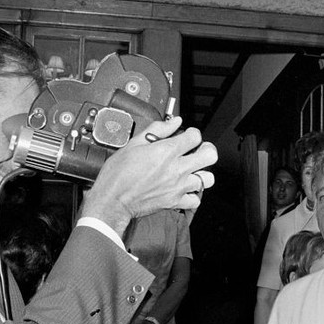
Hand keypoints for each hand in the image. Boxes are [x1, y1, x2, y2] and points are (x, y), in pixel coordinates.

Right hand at [80, 116, 216, 235]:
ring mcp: (178, 186)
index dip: (192, 133)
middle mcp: (177, 169)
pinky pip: (196, 200)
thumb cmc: (119, 173)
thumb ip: (157, 130)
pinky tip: (186, 188)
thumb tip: (174, 122)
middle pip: (210, 155)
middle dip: (206, 149)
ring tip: (193, 170)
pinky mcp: (175, 202)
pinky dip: (193, 194)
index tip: (187, 136)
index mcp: (167, 151)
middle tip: (198, 150)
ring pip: (208, 179)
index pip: (195, 136)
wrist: (113, 199)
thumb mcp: (134, 144)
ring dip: (202, 172)